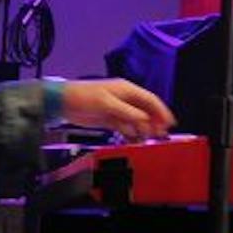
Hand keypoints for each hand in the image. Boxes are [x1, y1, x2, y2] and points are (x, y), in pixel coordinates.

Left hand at [59, 79, 174, 138]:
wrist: (63, 102)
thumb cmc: (84, 97)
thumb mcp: (107, 104)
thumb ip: (127, 112)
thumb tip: (145, 121)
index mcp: (127, 90)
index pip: (150, 100)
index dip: (161, 111)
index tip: (169, 123)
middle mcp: (126, 100)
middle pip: (145, 111)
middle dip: (154, 123)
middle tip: (160, 136)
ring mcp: (118, 110)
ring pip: (137, 121)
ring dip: (143, 130)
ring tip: (148, 141)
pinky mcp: (111, 120)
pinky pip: (126, 128)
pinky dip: (131, 135)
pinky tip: (134, 142)